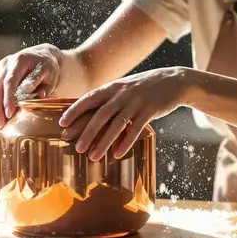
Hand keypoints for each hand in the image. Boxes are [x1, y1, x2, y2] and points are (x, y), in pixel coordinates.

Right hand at [0, 43, 63, 132]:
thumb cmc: (47, 67)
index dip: (7, 99)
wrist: (40, 56)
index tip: (9, 114)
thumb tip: (26, 93)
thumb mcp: (49, 73)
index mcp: (19, 61)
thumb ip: (39, 83)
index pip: (9, 81)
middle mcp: (4, 64)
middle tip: (1, 125)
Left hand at [59, 67, 191, 160]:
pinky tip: (118, 154)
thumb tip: (88, 111)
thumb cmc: (144, 87)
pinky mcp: (150, 111)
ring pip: (116, 124)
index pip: (89, 98)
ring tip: (93, 156)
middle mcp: (122, 94)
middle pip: (101, 115)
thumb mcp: (124, 87)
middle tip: (77, 148)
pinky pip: (135, 128)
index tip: (62, 123)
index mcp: (112, 87)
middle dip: (87, 132)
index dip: (75, 110)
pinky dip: (126, 142)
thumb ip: (108, 97)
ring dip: (104, 142)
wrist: (174, 80)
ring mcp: (136, 102)